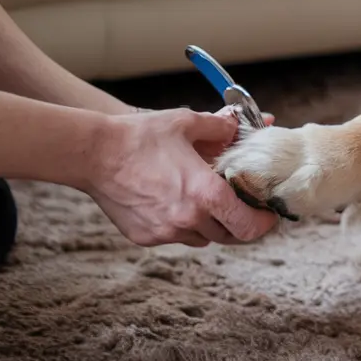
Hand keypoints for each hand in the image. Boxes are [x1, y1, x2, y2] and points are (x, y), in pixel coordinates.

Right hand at [85, 107, 278, 246]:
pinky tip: (175, 202)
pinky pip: (175, 237)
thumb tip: (239, 127)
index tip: (268, 215)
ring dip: (211, 224)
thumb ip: (220, 128)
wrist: (93, 153)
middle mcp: (188, 219)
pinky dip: (182, 225)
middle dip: (240, 224)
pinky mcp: (145, 237)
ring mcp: (165, 232)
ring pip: (202, 238)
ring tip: (207, 201)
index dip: (264, 223)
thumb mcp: (187, 123)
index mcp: (205, 194)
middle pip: (229, 235)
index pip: (249, 225)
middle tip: (243, 208)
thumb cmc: (142, 136)